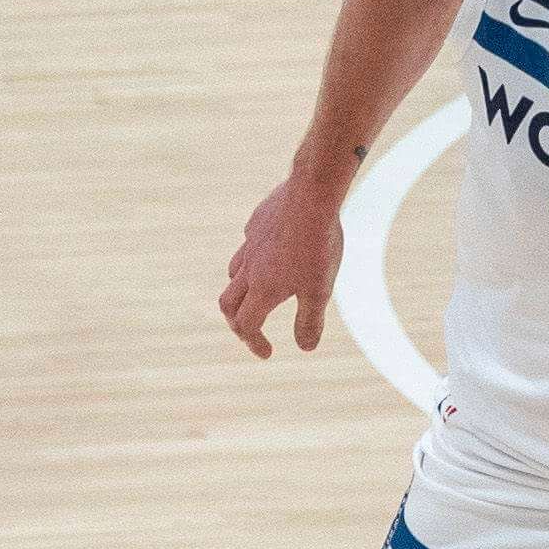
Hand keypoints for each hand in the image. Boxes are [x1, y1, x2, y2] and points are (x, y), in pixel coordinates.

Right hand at [218, 176, 345, 358]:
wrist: (312, 195)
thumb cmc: (318, 245)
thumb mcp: (320, 289)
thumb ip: (310, 320)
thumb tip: (305, 347)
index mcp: (263, 289)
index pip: (247, 325)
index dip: (254, 342)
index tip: (267, 353)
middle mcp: (250, 268)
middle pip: (228, 303)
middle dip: (236, 322)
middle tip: (250, 331)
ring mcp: (251, 243)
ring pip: (234, 272)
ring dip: (240, 290)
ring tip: (258, 295)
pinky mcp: (257, 222)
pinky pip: (248, 245)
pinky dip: (252, 259)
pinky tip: (270, 254)